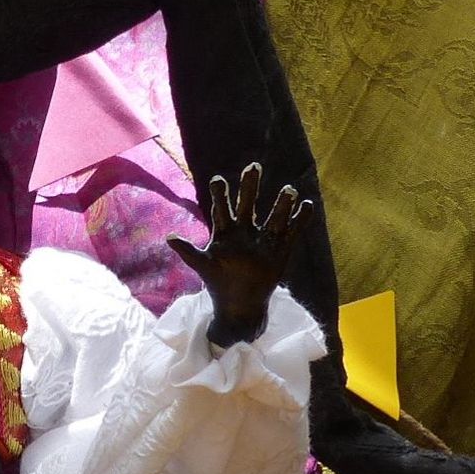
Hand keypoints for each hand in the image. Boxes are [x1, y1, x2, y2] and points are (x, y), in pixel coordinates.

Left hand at [167, 163, 311, 348]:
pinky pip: (293, 230)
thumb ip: (188, 251)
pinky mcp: (281, 249)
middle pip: (248, 203)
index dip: (220, 194)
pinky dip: (300, 219)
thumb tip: (168, 237)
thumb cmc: (218, 283)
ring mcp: (264, 239)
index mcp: (225, 231)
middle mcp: (245, 230)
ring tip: (289, 190)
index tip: (218, 180)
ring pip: (274, 215)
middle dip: (250, 187)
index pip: (221, 208)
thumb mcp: (202, 266)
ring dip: (282, 203)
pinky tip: (306, 206)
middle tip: (253, 167)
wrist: (238, 306)